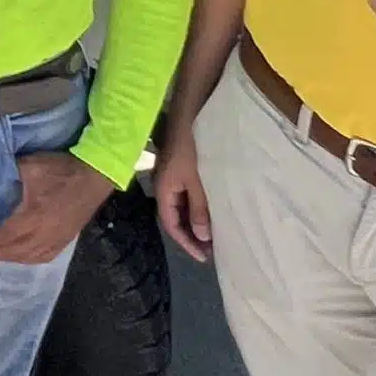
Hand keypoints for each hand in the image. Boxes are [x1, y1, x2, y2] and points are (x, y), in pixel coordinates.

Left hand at [0, 150, 112, 266]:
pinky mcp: (65, 240)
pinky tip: (17, 257)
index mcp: (33, 218)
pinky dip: (25, 259)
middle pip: (12, 252)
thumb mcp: (30, 165)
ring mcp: (56, 240)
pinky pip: (41, 257)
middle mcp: (44, 235)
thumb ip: (9, 173)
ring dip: (5, 258)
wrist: (96, 176)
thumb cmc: (62, 170)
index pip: (3, 236)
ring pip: (26, 257)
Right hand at [154, 125, 211, 262]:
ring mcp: (172, 180)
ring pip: (182, 209)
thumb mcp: (196, 181)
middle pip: (175, 219)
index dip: (186, 243)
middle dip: (191, 236)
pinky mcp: (181, 173)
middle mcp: (165, 188)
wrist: (185, 118)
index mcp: (163, 192)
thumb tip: (202, 236)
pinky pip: (187, 198)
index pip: (172, 225)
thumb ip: (198, 209)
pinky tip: (209, 214)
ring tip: (212, 237)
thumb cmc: (190, 150)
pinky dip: (197, 209)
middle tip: (210, 252)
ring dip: (195, 223)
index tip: (203, 257)